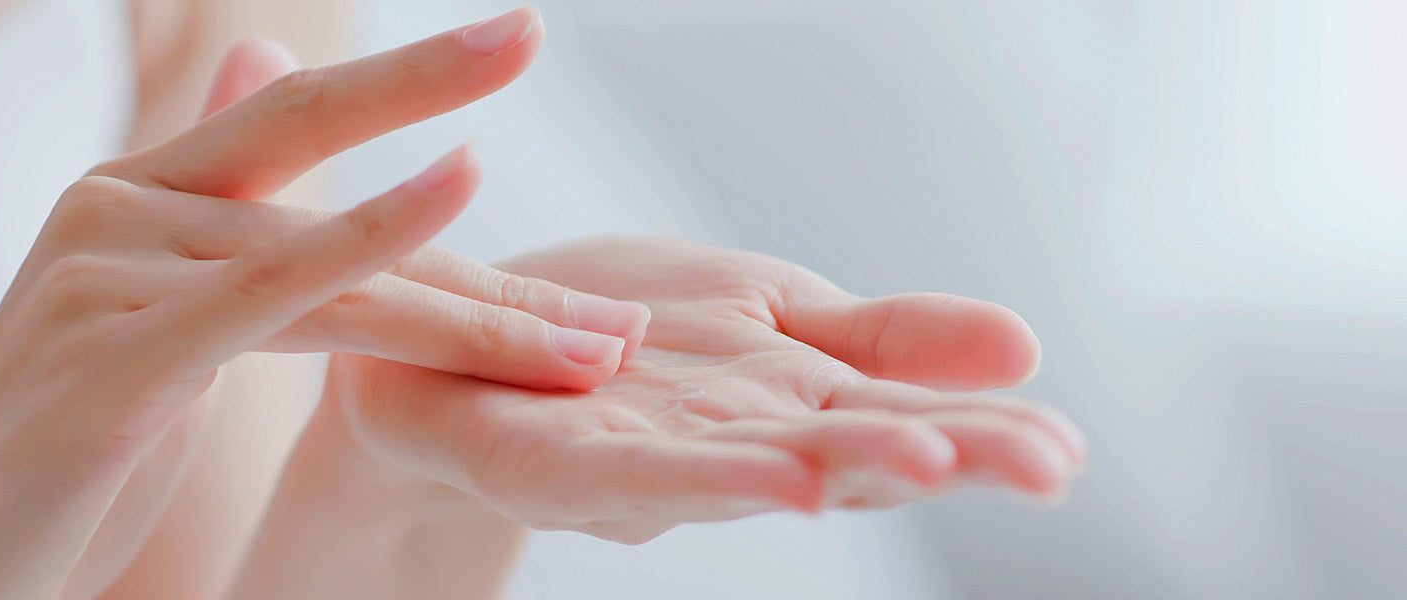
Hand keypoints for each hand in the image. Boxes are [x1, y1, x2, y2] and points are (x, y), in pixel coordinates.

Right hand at [0, 9, 614, 597]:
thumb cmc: (57, 469)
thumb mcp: (160, 333)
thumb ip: (231, 232)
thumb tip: (268, 82)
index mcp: (131, 195)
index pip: (299, 120)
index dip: (415, 78)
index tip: (516, 40)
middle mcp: (115, 208)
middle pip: (327, 163)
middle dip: (460, 159)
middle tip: (566, 150)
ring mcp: (106, 273)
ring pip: (334, 265)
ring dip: (481, 311)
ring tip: (596, 344)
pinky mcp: (113, 358)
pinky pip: (276, 294)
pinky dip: (376, 244)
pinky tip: (460, 186)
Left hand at [329, 236, 1086, 542]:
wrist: (442, 338)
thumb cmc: (609, 330)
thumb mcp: (761, 311)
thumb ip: (877, 336)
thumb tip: (1028, 343)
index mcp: (781, 404)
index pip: (895, 419)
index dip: (982, 437)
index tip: (1069, 449)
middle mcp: (722, 449)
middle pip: (837, 455)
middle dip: (936, 459)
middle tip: (1040, 464)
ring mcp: (636, 464)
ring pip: (744, 472)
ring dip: (833, 467)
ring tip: (925, 458)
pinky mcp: (544, 463)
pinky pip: (622, 475)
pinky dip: (702, 476)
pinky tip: (775, 473)